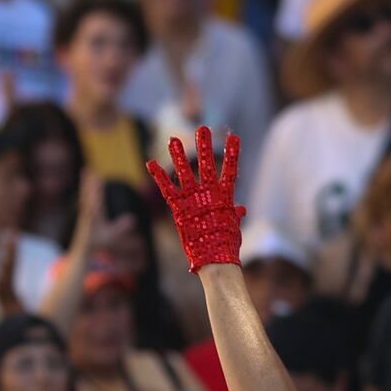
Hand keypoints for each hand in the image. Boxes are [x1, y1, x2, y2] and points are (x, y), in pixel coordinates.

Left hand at [146, 127, 246, 271]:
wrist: (216, 261)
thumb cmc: (226, 247)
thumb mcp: (233, 227)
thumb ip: (234, 215)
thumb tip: (241, 209)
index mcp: (224, 198)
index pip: (230, 171)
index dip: (232, 154)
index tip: (234, 137)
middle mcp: (209, 194)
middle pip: (206, 165)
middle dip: (204, 146)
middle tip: (202, 129)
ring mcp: (194, 200)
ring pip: (185, 172)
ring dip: (178, 155)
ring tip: (172, 140)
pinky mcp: (180, 208)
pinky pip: (167, 189)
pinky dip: (158, 176)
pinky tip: (149, 163)